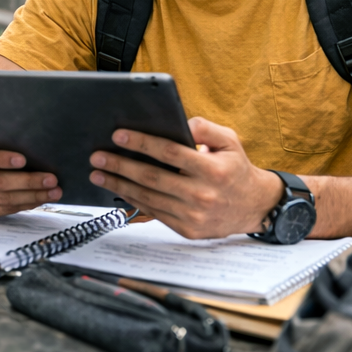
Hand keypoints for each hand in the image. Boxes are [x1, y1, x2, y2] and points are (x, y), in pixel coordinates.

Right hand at [0, 140, 62, 220]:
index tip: (23, 159)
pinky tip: (40, 200)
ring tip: (54, 192)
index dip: (1, 159)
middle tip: (51, 180)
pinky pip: (6, 210)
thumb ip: (7, 145)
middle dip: (28, 182)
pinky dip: (26, 205)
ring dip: (33, 196)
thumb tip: (39, 148)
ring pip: (5, 199)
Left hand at [89, 117, 280, 238]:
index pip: (169, 153)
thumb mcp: (229, 141)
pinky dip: (133, 200)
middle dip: (120, 165)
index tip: (118, 135)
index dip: (141, 143)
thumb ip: (205, 128)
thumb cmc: (236, 169)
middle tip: (97, 156)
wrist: (254, 207)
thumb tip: (180, 122)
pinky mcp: (188, 229)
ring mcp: (194, 215)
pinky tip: (118, 189)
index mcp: (213, 170)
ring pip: (149, 198)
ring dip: (119, 184)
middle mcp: (203, 194)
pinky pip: (155, 213)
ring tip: (98, 173)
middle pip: (153, 177)